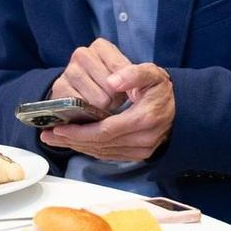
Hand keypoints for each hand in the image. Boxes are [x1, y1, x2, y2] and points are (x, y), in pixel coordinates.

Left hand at [43, 61, 175, 162]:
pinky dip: (90, 149)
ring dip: (77, 146)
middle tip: (48, 135)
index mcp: (144, 119)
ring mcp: (141, 150)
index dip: (80, 131)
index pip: (105, 130)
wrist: (182, 108)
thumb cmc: (162, 90)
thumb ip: (132, 74)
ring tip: (55, 139)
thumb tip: (111, 81)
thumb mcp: (152, 74)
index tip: (59, 127)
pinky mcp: (138, 155)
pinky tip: (76, 143)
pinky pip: (110, 155)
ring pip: (103, 152)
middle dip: (72, 140)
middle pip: (101, 144)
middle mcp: (143, 139)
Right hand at [48, 38, 132, 111]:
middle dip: (115, 97)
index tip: (123, 85)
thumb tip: (113, 84)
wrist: (86, 97)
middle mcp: (81, 54)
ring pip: (99, 99)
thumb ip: (135, 74)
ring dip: (104, 107)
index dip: (127, 84)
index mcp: (101, 46)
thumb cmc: (113, 84)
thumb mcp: (130, 75)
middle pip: (110, 85)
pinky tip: (87, 107)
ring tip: (100, 102)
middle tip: (110, 96)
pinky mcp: (59, 89)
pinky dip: (89, 113)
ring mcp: (69, 71)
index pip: (120, 68)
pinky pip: (84, 108)